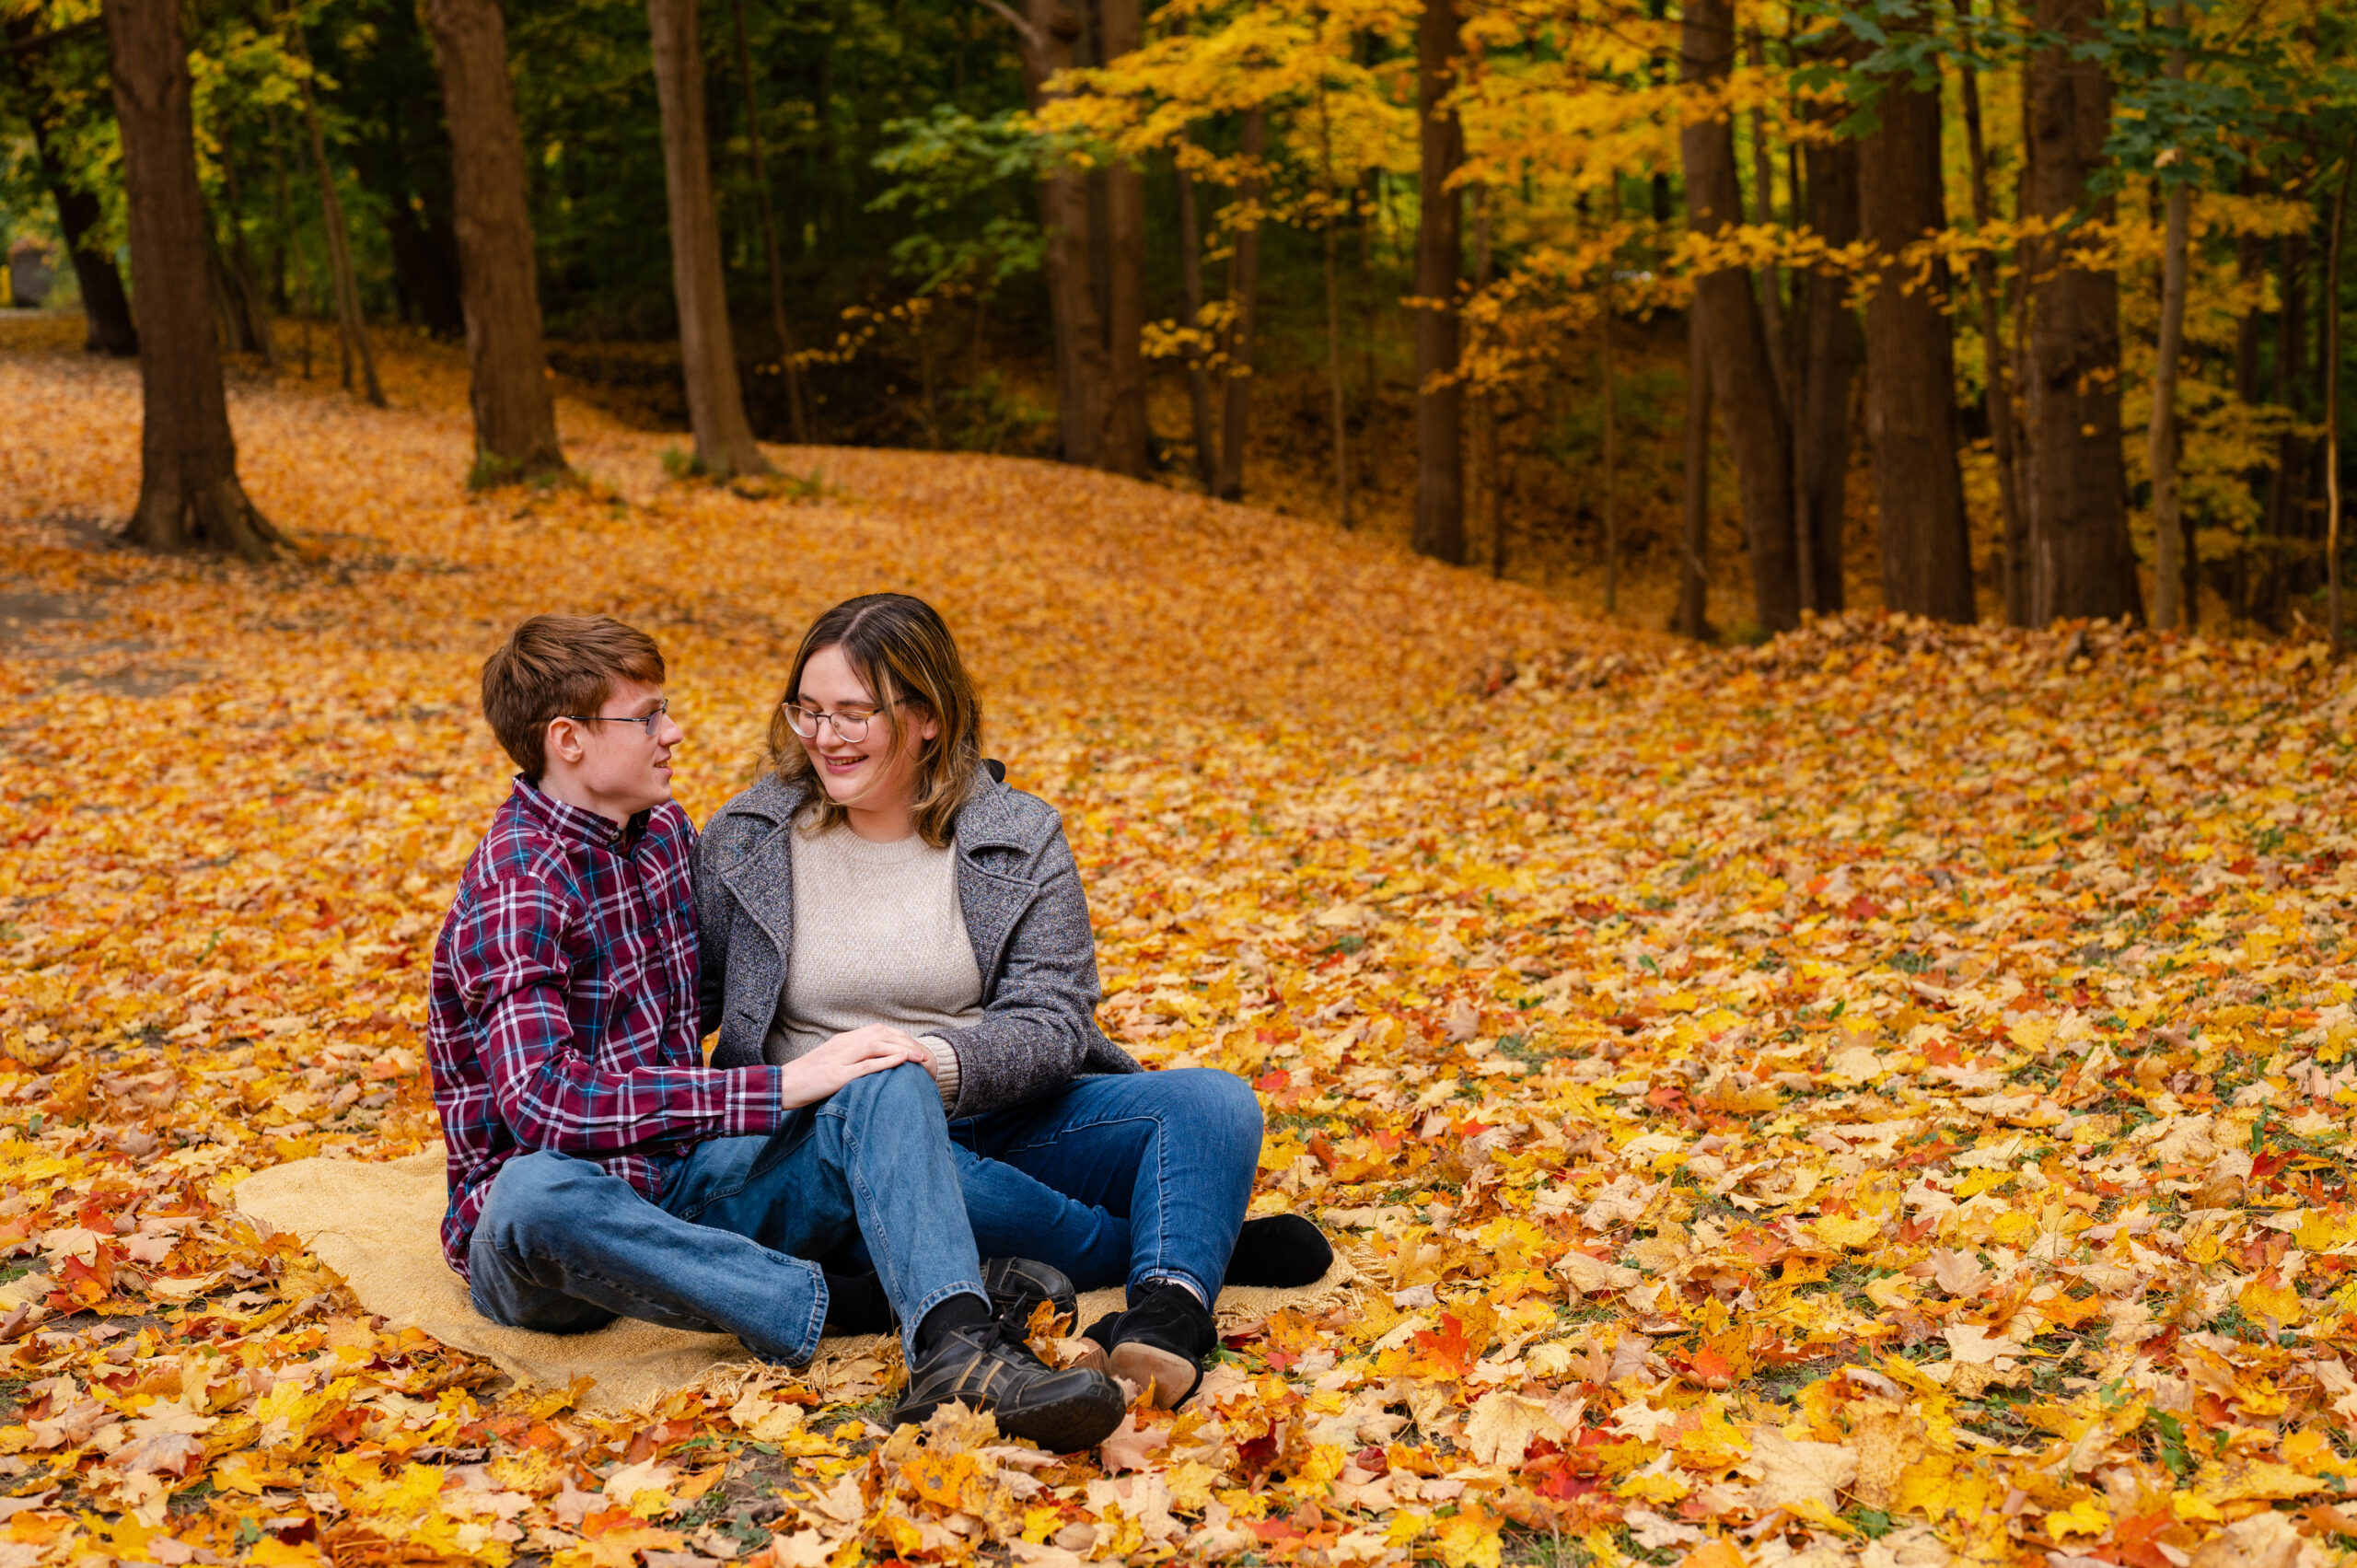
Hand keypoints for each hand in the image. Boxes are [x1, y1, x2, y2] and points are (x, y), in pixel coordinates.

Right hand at [777, 1024, 933, 1108]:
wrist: (782, 1085)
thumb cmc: (807, 1078)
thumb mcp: (831, 1062)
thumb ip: (850, 1059)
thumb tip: (872, 1063)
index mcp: (843, 1041)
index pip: (878, 1031)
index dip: (901, 1038)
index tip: (916, 1047)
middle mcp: (843, 1045)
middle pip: (882, 1035)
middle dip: (907, 1042)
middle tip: (926, 1054)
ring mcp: (839, 1059)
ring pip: (877, 1045)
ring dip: (903, 1049)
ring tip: (921, 1058)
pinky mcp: (836, 1076)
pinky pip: (865, 1065)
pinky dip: (886, 1061)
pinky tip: (903, 1060)